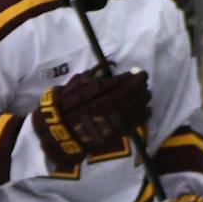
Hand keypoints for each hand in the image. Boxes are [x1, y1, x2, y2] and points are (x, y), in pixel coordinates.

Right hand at [33, 65, 149, 168]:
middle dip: (140, 88)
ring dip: (144, 100)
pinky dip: (143, 116)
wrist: (55, 128)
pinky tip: (147, 111)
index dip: (135, 77)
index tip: (140, 73)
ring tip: (146, 95)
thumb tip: (108, 69)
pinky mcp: (113, 133)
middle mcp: (108, 105)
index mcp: (99, 91)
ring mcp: (111, 120)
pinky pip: (133, 123)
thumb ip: (94, 76)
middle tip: (144, 83)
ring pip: (136, 108)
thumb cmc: (63, 103)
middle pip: (132, 94)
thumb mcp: (76, 83)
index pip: (124, 82)